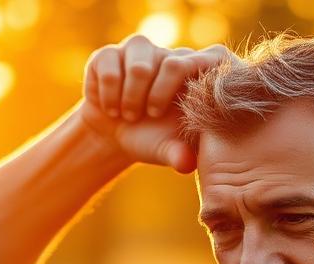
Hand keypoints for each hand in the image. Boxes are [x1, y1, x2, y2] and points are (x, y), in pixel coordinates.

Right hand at [79, 34, 242, 173]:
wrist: (114, 136)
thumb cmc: (153, 139)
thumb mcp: (168, 149)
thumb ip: (181, 154)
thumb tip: (187, 164)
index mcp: (195, 71)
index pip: (205, 59)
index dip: (181, 87)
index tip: (163, 114)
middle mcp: (169, 53)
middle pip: (168, 64)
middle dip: (153, 99)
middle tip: (147, 117)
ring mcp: (140, 49)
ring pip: (138, 67)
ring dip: (129, 99)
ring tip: (128, 114)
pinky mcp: (109, 53)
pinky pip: (108, 70)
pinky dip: (108, 96)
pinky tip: (110, 107)